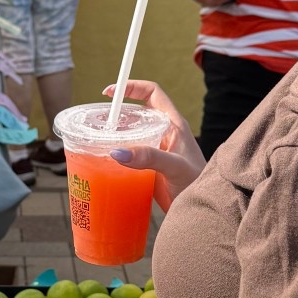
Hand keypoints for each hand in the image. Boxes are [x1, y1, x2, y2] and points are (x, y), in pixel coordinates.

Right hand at [102, 79, 204, 210]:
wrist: (201, 211)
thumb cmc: (197, 185)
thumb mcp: (175, 167)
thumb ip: (149, 157)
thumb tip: (118, 151)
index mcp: (174, 125)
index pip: (153, 93)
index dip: (132, 87)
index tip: (110, 92)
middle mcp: (164, 134)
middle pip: (137, 113)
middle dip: (117, 113)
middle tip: (99, 122)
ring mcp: (156, 151)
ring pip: (131, 133)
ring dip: (115, 134)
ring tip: (97, 140)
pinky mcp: (149, 168)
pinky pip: (130, 153)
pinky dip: (117, 154)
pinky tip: (105, 160)